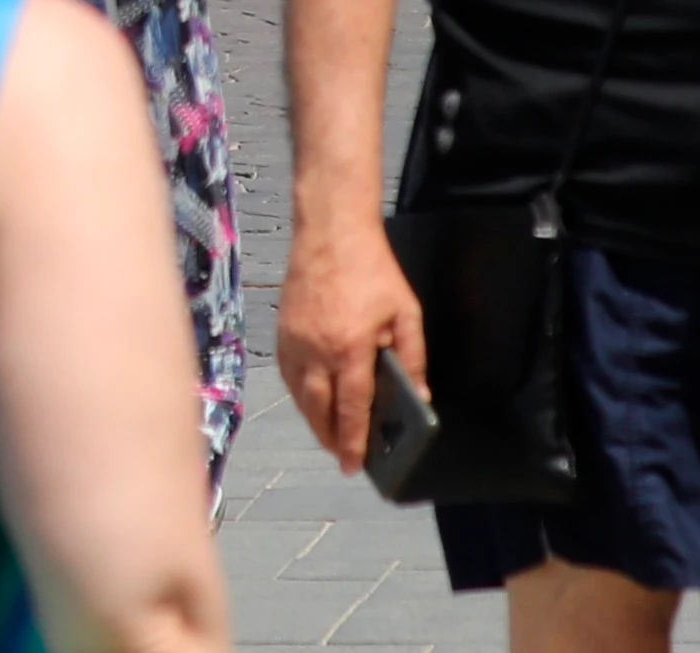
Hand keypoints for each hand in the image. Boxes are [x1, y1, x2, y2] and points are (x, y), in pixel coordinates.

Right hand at [272, 217, 427, 472]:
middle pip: (319, 409)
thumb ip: (413, 358)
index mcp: (351, 348)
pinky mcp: (281, 332)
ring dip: (313, 420)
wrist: (330, 234)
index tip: (355, 466)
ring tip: (329, 436)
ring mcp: (294, 342)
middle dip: (330, 438)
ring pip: (299, 396)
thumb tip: (418, 397)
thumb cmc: (373, 272)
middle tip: (343, 458)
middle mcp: (316, 351)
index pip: (352, 407)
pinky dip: (299, 395)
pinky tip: (311, 401)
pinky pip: (287, 375)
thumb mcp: (406, 313)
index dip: (354, 441)